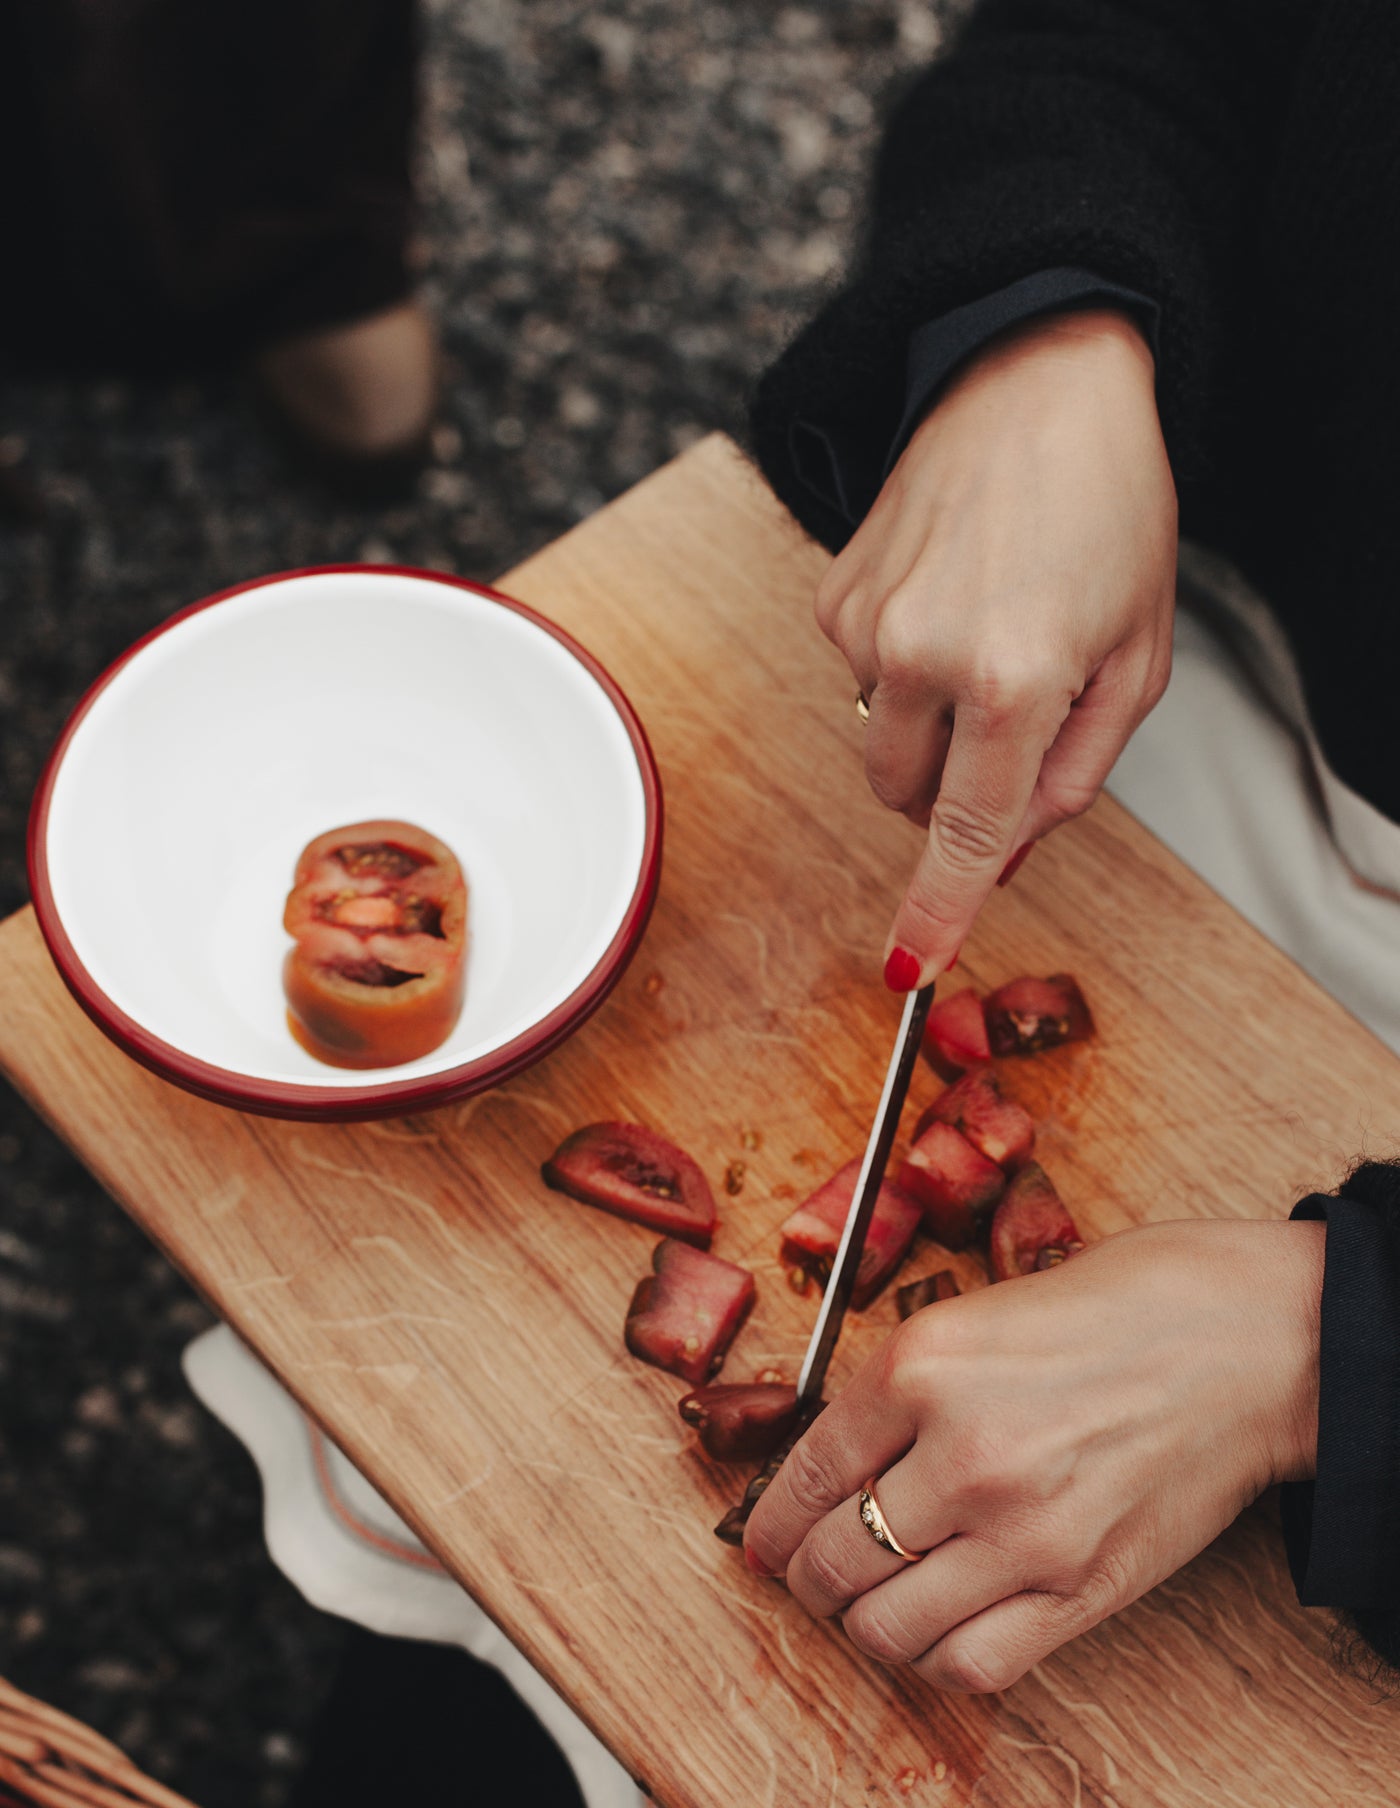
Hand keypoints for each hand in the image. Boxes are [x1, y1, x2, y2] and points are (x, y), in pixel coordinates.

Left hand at [743, 1219, 1322, 1690]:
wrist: (1245, 1341)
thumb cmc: (1123, 1304)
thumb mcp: (979, 1310)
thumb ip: (903, 1384)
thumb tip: (837, 1453)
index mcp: (919, 1365)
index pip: (804, 1472)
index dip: (770, 1522)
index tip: (762, 1543)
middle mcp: (959, 1453)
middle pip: (833, 1556)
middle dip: (806, 1576)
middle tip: (810, 1574)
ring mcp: (1021, 1531)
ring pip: (887, 1625)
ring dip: (863, 1623)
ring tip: (868, 1606)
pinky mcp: (1081, 1587)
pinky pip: (973, 1663)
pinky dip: (937, 1659)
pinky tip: (938, 1630)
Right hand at [816, 308, 1176, 985]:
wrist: (1034, 381)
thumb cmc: (1109, 508)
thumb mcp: (1138, 655)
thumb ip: (1075, 773)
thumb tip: (1002, 853)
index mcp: (1014, 677)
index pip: (964, 833)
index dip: (936, 909)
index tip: (908, 966)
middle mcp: (923, 656)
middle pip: (907, 798)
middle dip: (950, 791)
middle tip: (1010, 720)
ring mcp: (867, 624)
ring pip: (881, 740)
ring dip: (928, 722)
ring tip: (985, 627)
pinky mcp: (832, 596)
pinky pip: (859, 677)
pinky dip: (900, 665)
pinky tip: (945, 595)